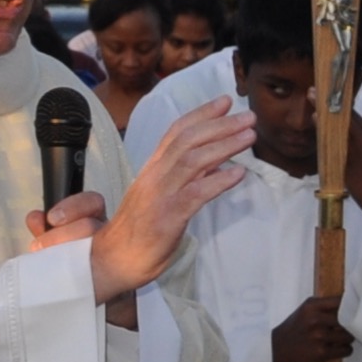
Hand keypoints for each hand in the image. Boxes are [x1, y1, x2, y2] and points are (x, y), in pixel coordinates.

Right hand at [83, 101, 253, 301]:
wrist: (113, 260)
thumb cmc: (139, 230)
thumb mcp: (159, 195)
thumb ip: (182, 177)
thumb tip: (215, 162)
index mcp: (152, 168)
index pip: (176, 132)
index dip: (201, 114)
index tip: (225, 101)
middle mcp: (154, 176)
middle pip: (188, 141)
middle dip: (220, 125)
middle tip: (248, 116)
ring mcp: (160, 195)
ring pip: (193, 161)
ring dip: (224, 146)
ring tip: (249, 136)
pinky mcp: (167, 218)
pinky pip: (195, 195)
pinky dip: (218, 182)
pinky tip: (239, 174)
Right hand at [266, 294, 354, 361]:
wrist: (277, 349)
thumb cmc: (295, 328)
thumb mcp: (306, 310)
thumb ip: (325, 305)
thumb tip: (351, 302)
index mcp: (312, 306)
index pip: (341, 301)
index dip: (352, 305)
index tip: (357, 308)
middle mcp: (315, 320)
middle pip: (349, 319)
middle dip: (352, 324)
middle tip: (351, 326)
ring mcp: (319, 337)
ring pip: (349, 336)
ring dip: (348, 338)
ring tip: (342, 338)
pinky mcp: (321, 353)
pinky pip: (346, 350)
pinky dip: (345, 349)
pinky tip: (339, 348)